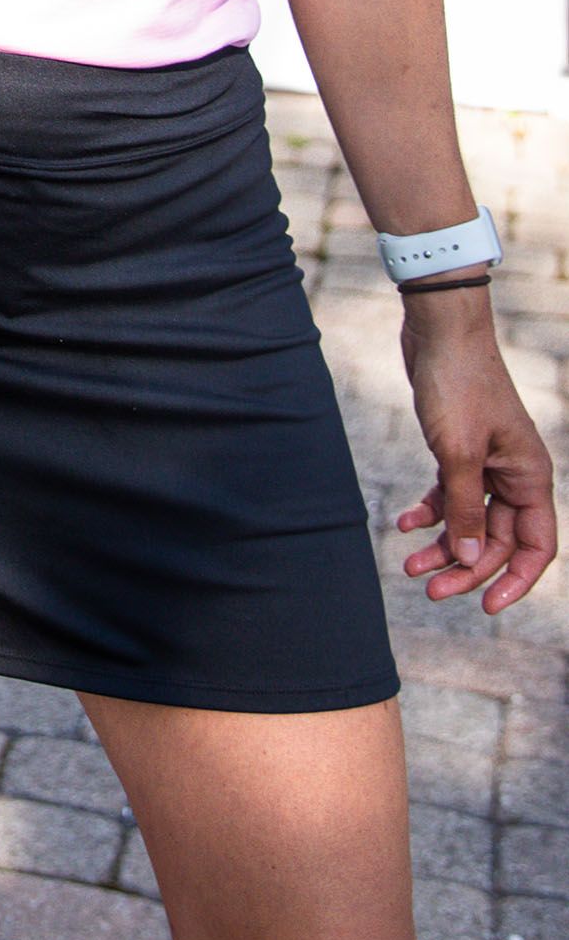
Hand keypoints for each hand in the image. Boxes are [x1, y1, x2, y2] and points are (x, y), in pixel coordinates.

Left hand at [395, 291, 557, 609]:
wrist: (439, 331)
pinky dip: (429, 511)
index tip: (488, 608)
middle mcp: (515, 474)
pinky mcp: (459, 449)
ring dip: (442, 544)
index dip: (516, 580)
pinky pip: (450, 494)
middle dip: (465, 567)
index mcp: (530, 477)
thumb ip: (463, 509)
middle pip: (497, 539)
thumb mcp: (457, 454)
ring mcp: (487, 462)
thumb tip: (467, 558)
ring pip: (469, 519)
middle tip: (426, 588)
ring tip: (408, 566)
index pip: (536, 547)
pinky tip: (403, 523)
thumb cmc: (456, 386)